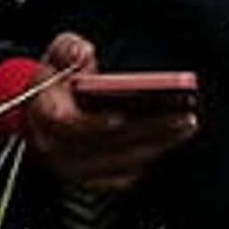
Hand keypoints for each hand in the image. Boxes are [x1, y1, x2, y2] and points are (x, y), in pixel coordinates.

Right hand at [21, 33, 198, 194]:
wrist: (42, 109)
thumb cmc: (57, 80)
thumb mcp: (58, 53)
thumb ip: (69, 48)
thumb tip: (81, 55)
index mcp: (45, 116)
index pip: (68, 125)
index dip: (94, 123)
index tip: (122, 115)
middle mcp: (56, 148)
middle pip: (107, 147)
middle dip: (148, 132)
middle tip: (183, 117)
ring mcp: (72, 168)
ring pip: (119, 165)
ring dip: (156, 146)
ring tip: (186, 125)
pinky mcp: (89, 180)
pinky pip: (122, 177)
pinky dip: (147, 159)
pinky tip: (170, 140)